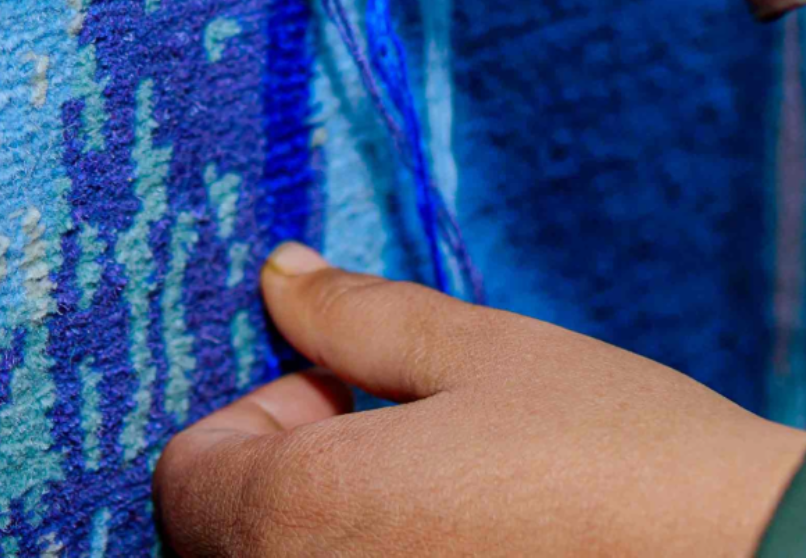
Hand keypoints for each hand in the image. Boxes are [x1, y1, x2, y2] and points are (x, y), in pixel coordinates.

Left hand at [155, 245, 805, 556]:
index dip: (253, 415)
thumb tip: (278, 274)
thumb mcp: (481, 351)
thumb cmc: (621, 462)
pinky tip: (467, 538)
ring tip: (436, 486)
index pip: (184, 479)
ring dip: (328, 526)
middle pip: (223, 540)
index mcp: (300, 521)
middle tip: (390, 429)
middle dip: (284, 472)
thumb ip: (355, 317)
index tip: (338, 389)